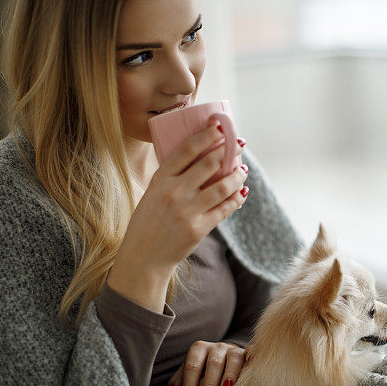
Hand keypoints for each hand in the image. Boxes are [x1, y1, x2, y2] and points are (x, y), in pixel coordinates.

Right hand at [116, 126, 248, 280]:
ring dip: (238, 175)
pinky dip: (237, 198)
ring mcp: (187, 211)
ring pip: (223, 186)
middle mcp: (174, 192)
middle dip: (229, 151)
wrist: (143, 257)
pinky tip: (242, 192)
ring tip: (243, 171)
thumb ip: (172, 177)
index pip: (187, 149)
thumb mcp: (152, 193)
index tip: (221, 128)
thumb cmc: (148, 222)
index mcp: (160, 179)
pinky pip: (225, 208)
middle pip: (209, 163)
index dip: (207, 136)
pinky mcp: (199, 228)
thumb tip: (201, 158)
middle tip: (239, 145)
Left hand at [167, 341, 246, 385]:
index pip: (192, 366)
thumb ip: (180, 378)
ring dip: (229, 374)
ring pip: (233, 358)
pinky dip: (252, 354)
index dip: (189, 385)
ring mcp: (233, 349)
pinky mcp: (247, 352)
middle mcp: (216, 347)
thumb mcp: (191, 371)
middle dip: (209, 385)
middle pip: (213, 363)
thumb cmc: (204, 368)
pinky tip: (252, 362)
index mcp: (199, 349)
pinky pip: (251, 351)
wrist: (224, 356)